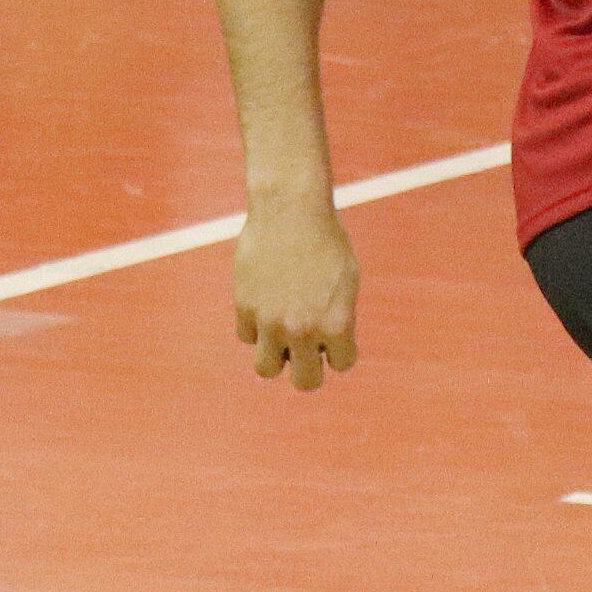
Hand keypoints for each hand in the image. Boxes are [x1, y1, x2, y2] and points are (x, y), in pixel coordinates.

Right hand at [236, 193, 360, 390]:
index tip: (334, 329)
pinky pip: (247, 336)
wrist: (291, 209)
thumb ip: (338, 318)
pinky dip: (255, 326)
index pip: (341, 364)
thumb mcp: (346, 280)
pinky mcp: (245, 307)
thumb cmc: (326, 241)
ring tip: (281, 333)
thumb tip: (323, 350)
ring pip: (266, 369)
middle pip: (305, 382)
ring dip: (276, 355)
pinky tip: (265, 301)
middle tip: (307, 346)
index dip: (339, 348)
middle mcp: (303, 329)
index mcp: (336, 324)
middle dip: (308, 367)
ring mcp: (270, 321)